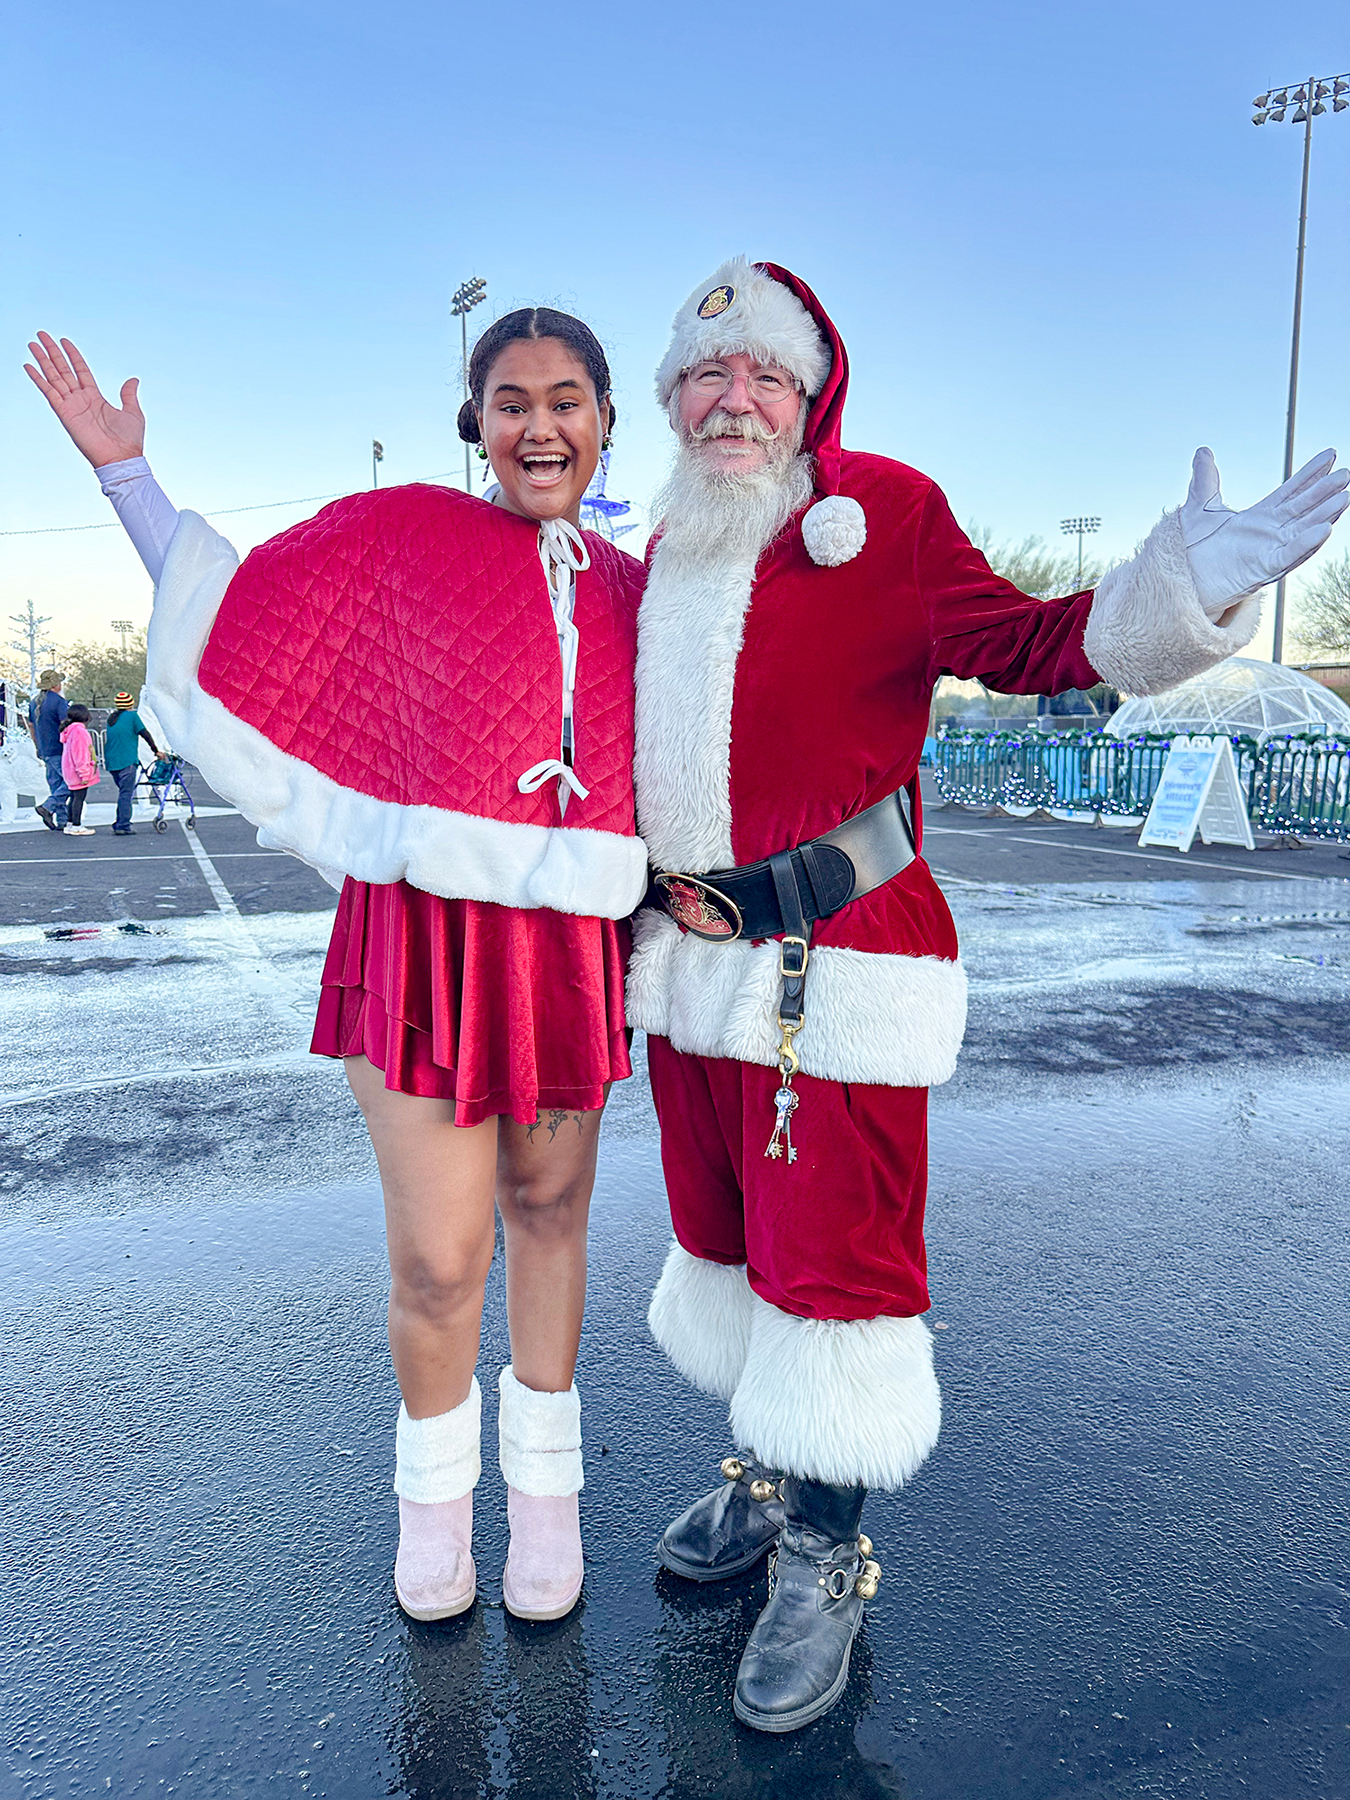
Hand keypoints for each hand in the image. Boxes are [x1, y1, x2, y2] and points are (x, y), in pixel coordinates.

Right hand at [23, 332, 144, 467]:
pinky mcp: (64, 413)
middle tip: (42, 334)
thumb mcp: (133, 412)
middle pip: (63, 369)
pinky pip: (48, 392)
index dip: (73, 355)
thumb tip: (133, 379)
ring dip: (43, 360)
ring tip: (33, 343)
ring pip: (53, 377)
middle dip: (52, 352)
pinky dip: (38, 379)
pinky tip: (29, 366)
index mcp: (95, 397)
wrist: (121, 458)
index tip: (64, 341)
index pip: (81, 370)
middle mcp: (81, 399)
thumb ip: (128, 394)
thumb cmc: (129, 440)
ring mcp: (71, 405)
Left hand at [1180, 446, 1348, 619]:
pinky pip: (1288, 556)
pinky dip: (1305, 543)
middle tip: (1346, 474)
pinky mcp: (1261, 571)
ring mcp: (1268, 552)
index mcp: (1259, 518)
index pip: (1291, 491)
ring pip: (1303, 530)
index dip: (1310, 473)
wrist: (1178, 579)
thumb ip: (1205, 480)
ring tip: (1344, 497)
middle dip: (1325, 491)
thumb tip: (1203, 452)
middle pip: (1303, 508)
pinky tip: (1324, 528)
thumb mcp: (1199, 508)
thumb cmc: (1190, 550)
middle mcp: (1269, 534)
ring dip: (1324, 515)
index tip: (1330, 454)